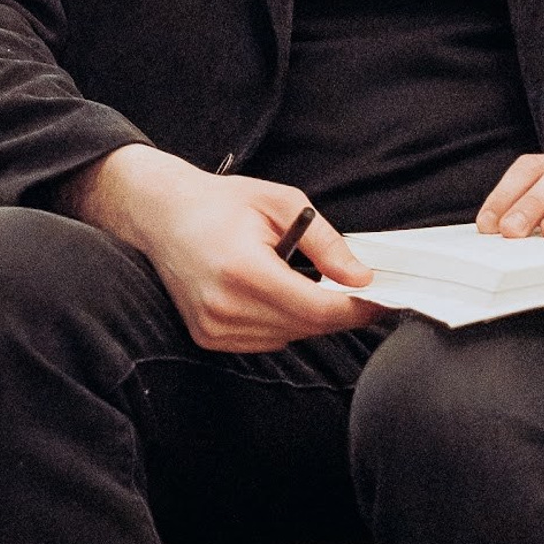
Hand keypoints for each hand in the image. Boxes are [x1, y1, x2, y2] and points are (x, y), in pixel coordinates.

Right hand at [58, 144, 376, 351]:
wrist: (162, 214)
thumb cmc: (222, 202)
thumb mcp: (282, 202)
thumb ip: (326, 241)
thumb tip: (361, 276)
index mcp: (244, 271)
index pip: (317, 308)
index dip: (356, 307)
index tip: (381, 297)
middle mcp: (225, 308)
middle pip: (307, 327)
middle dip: (338, 309)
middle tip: (356, 285)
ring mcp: (213, 328)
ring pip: (289, 337)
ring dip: (308, 315)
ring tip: (300, 276)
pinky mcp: (208, 338)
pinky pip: (266, 341)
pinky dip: (281, 322)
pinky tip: (271, 290)